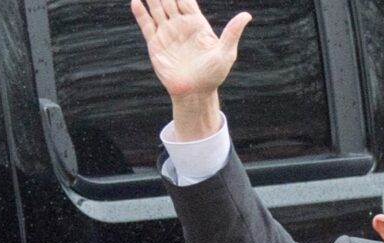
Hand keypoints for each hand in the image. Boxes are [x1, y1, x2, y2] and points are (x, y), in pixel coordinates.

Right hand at [130, 0, 250, 137]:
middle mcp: (180, 26)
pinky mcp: (155, 44)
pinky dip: (140, 13)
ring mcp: (167, 33)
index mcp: (197, 24)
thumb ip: (232, 32)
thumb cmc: (213, 75)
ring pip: (157, 9)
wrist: (195, 93)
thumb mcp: (226, 53)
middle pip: (169, 1)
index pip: (186, 0)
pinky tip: (136, 1)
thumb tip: (247, 15)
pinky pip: (146, 25)